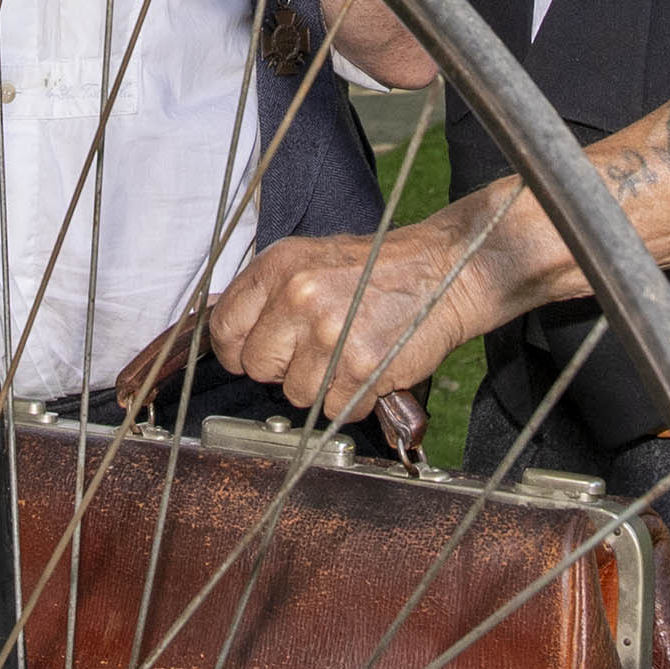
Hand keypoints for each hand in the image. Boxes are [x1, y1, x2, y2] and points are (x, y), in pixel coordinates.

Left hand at [205, 221, 494, 425]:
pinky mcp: (358, 367)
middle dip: (284, 368)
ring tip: (348, 354)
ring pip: (294, 394)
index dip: (238, 349)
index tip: (253, 354)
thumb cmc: (379, 270)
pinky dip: (350, 399)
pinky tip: (367, 368)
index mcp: (280, 265)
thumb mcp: (313, 260)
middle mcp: (297, 296)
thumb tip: (231, 336)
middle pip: (257, 366)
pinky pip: (332, 408)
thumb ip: (270, 294)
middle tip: (317, 350)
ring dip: (321, 386)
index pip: (225, 327)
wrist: (445, 274)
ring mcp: (327, 333)